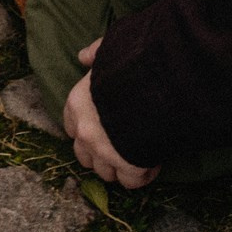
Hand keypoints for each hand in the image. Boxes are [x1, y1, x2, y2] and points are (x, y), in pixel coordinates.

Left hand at [65, 39, 158, 187]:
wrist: (159, 85)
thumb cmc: (134, 64)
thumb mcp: (111, 49)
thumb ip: (96, 53)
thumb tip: (82, 57)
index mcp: (78, 104)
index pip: (72, 127)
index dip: (87, 129)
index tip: (103, 126)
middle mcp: (85, 132)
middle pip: (84, 155)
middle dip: (100, 153)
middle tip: (120, 144)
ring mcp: (105, 153)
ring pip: (105, 172)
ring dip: (119, 166)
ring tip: (138, 154)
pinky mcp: (128, 167)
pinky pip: (131, 181)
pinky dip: (142, 175)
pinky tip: (154, 160)